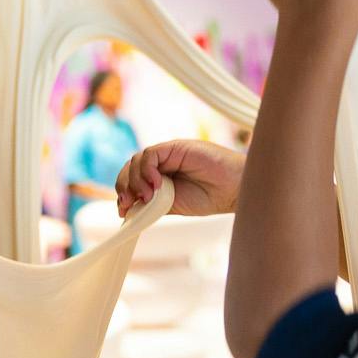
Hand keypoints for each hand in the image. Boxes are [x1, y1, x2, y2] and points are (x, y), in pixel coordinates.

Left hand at [116, 141, 246, 217]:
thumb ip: (152, 204)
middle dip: (124, 186)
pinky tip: (156, 185)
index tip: (123, 211)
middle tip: (128, 204)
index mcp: (160, 178)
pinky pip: (150, 154)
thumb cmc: (210, 198)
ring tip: (147, 197)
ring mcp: (168, 154)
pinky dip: (147, 170)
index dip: (123, 193)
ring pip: (137, 161)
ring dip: (135, 181)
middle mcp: (162, 164)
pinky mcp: (175, 147)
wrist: (234, 189)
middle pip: (130, 168)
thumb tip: (127, 209)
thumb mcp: (173, 206)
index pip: (132, 179)